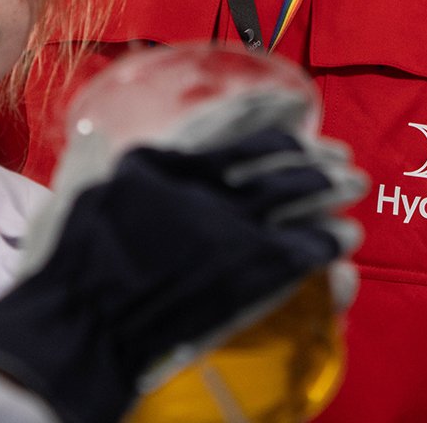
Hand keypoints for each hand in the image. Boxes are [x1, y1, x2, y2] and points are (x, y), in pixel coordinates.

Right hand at [0, 129, 361, 422]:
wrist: (85, 322)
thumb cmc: (72, 259)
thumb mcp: (79, 188)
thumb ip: (102, 158)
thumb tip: (102, 137)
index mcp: (165, 159)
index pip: (233, 120)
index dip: (271, 111)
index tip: (297, 104)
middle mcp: (206, 184)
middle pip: (277, 159)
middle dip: (314, 155)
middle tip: (339, 155)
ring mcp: (235, 226)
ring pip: (301, 197)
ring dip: (332, 189)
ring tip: (354, 186)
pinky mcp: (254, 270)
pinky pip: (307, 247)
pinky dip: (329, 240)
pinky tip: (344, 239)